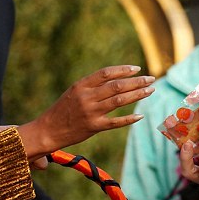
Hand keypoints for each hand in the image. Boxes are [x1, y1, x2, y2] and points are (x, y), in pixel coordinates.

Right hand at [16, 65, 154, 156]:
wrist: (48, 130)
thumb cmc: (62, 110)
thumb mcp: (74, 92)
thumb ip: (93, 85)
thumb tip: (116, 78)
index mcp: (81, 85)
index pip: (106, 73)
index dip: (123, 70)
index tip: (137, 68)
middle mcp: (87, 97)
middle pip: (117, 85)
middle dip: (137, 81)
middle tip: (151, 79)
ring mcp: (90, 112)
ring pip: (119, 100)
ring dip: (137, 95)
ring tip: (150, 91)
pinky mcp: (93, 127)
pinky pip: (115, 122)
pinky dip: (129, 118)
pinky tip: (140, 115)